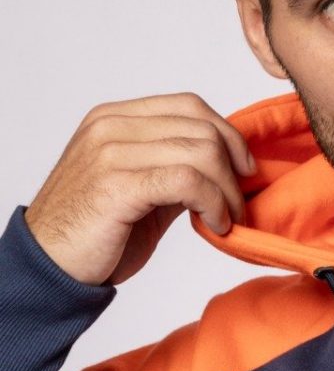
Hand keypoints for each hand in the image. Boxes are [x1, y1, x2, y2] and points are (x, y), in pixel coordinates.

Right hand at [23, 93, 256, 286]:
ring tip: (227, 219)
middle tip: (239, 204)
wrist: (51, 266)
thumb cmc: (95, 232)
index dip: (227, 135)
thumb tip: (227, 165)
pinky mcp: (118, 185)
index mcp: (114, 118)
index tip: (244, 169)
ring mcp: (111, 152)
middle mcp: (111, 126)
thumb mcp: (140, 189)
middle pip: (201, 127)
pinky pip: (188, 180)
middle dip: (233, 168)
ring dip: (227, 191)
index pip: (189, 105)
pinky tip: (216, 225)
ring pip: (201, 152)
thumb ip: (174, 168)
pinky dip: (214, 203)